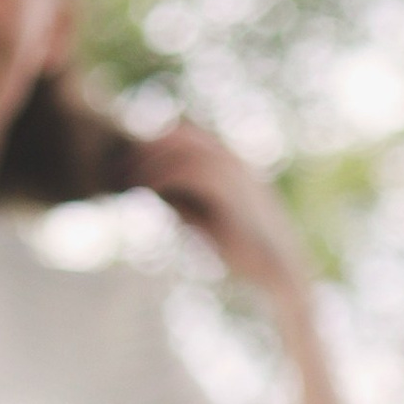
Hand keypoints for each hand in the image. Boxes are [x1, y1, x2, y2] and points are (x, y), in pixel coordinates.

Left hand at [133, 123, 313, 302]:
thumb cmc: (249, 253)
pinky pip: (185, 169)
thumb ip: (188, 202)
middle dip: (149, 147)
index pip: (188, 136)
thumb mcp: (211, 221)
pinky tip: (148, 188)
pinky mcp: (227, 187)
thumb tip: (163, 196)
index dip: (159, 144)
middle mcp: (233, 161)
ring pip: (180, 148)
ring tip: (129, 177)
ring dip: (150, 160)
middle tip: (124, 166)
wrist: (280, 269)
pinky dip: (162, 175)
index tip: (134, 162)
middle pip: (180, 134)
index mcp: (233, 164)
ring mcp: (232, 171)